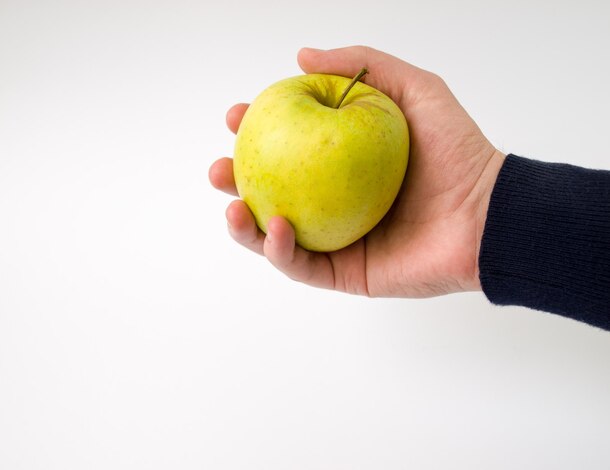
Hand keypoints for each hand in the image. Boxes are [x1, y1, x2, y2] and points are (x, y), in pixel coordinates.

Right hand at [209, 46, 504, 297]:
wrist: (485, 214)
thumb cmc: (456, 152)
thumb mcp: (413, 89)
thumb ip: (362, 66)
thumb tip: (302, 55)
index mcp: (341, 164)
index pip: (287, 148)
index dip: (256, 133)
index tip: (238, 117)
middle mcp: (333, 202)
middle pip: (271, 194)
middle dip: (236, 182)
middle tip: (220, 170)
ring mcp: (337, 240)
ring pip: (275, 237)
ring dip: (244, 226)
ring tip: (232, 206)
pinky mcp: (346, 273)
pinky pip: (302, 266)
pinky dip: (281, 251)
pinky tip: (276, 228)